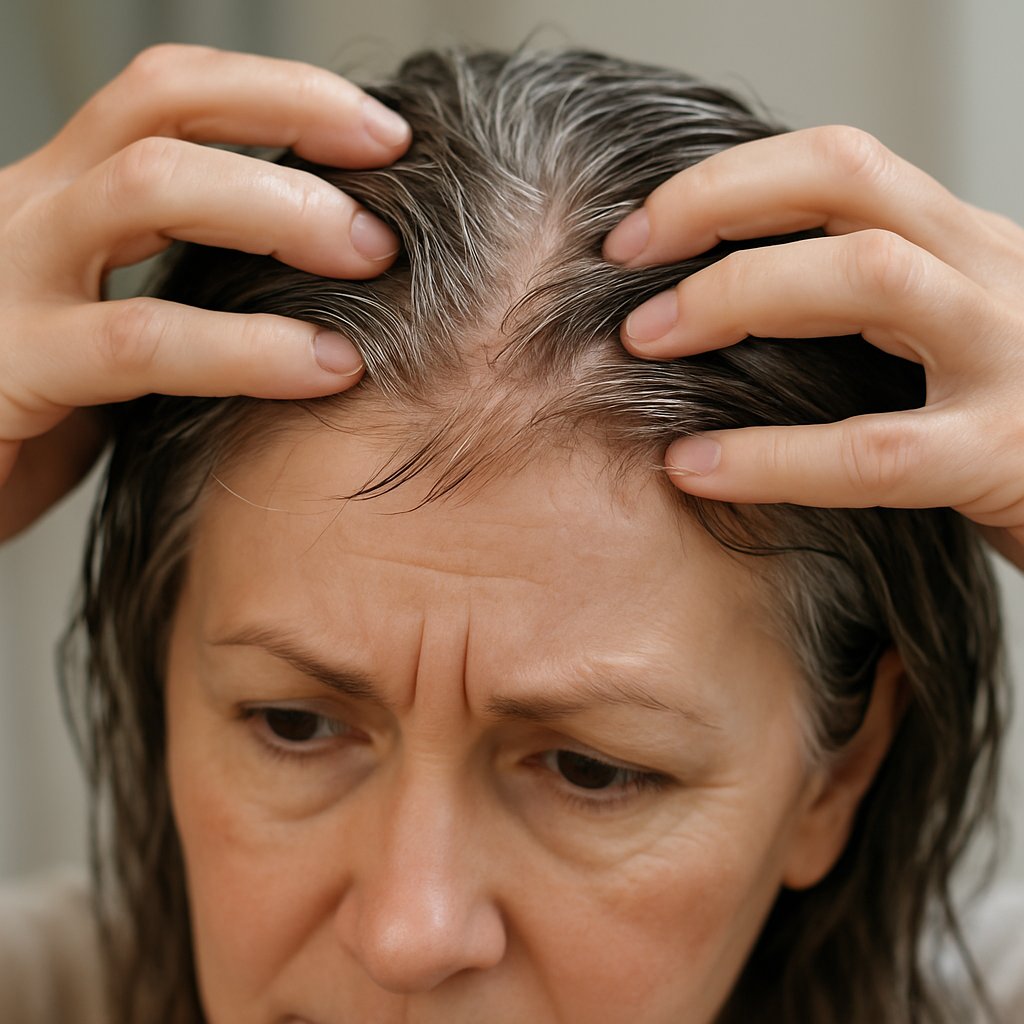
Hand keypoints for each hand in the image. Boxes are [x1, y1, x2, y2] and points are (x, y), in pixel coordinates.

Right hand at [0, 44, 409, 540]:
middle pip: (163, 104)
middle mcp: (32, 211)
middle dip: (294, 124)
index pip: (172, 95)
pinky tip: (325, 368)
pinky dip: (248, 349)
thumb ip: (186, 295)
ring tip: (372, 258)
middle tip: (390, 197)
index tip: (387, 135)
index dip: (284, 94)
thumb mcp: (113, 333)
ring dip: (281, 211)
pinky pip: (141, 340)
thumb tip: (321, 286)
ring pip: (149, 187)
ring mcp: (9, 278)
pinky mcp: (6, 365)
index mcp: (64, 197)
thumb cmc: (39, 418)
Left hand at [603, 125, 1023, 567]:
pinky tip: (694, 468)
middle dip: (717, 207)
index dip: (728, 181)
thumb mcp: (940, 342)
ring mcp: (1011, 354)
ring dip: (738, 296)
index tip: (637, 230)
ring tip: (645, 341)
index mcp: (961, 248)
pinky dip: (772, 457)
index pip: (841, 166)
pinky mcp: (1008, 453)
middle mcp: (992, 274)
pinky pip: (875, 447)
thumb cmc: (1002, 426)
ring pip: (871, 276)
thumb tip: (721, 309)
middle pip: (848, 182)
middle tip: (622, 260)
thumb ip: (862, 314)